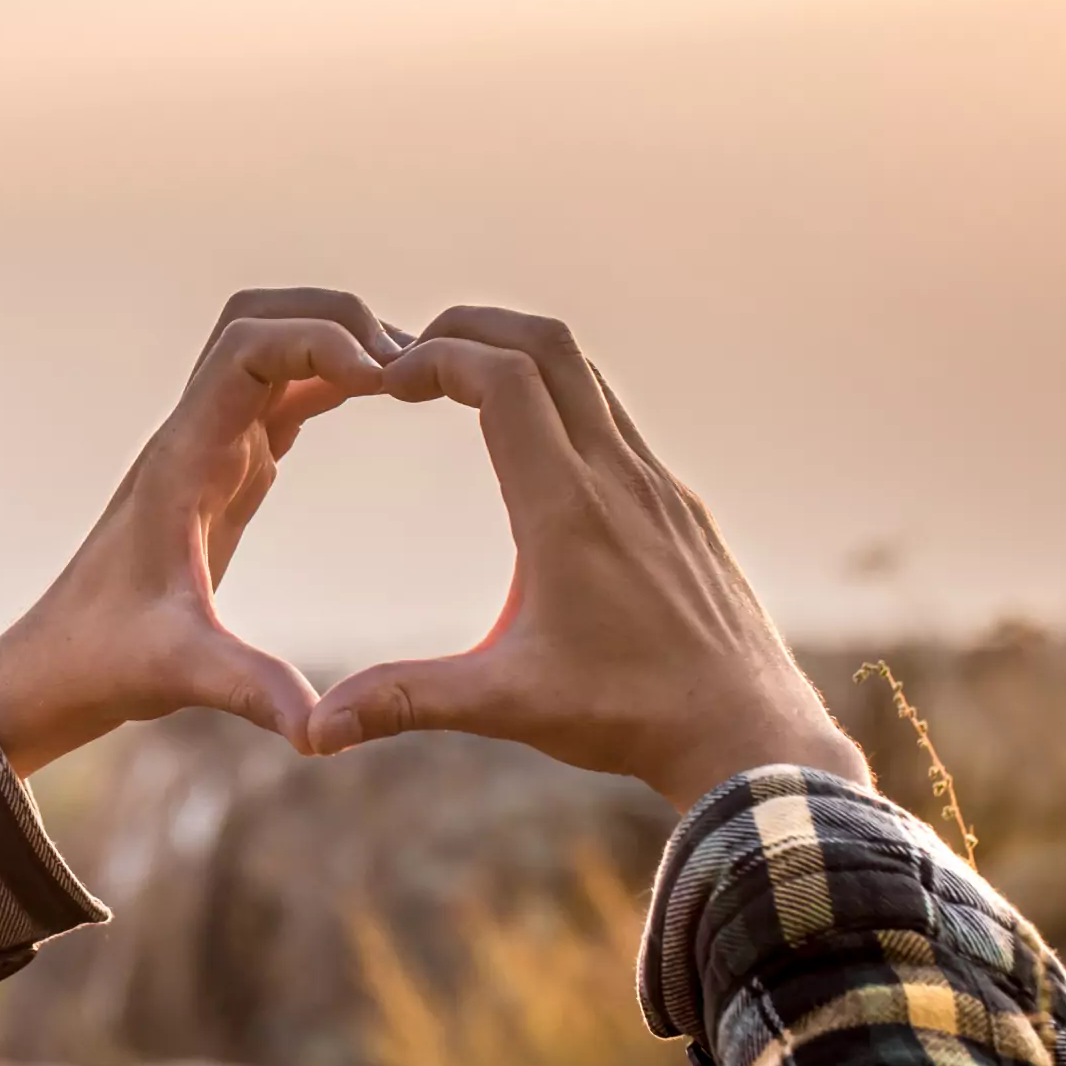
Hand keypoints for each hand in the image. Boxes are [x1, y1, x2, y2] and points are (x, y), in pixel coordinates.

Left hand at [0, 290, 400, 776]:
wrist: (56, 668)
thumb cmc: (104, 663)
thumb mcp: (181, 675)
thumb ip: (249, 690)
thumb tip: (318, 731)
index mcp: (182, 463)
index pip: (244, 351)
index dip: (318, 342)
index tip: (385, 375)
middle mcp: (191, 439)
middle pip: (256, 321)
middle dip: (333, 320)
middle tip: (409, 363)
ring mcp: (207, 451)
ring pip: (267, 351)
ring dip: (331, 343)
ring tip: (409, 374)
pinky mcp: (223, 475)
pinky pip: (278, 400)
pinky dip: (329, 383)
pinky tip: (379, 398)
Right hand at [307, 307, 868, 812]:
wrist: (748, 735)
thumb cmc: (629, 718)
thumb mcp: (505, 705)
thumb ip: (406, 700)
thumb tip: (317, 729)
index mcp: (567, 508)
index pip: (503, 378)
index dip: (438, 358)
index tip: (388, 382)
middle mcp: (619, 478)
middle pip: (548, 344)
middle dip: (472, 329)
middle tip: (414, 356)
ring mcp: (658, 486)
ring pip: (588, 375)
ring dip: (521, 357)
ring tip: (463, 383)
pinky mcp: (680, 507)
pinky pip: (617, 420)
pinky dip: (563, 401)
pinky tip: (533, 447)